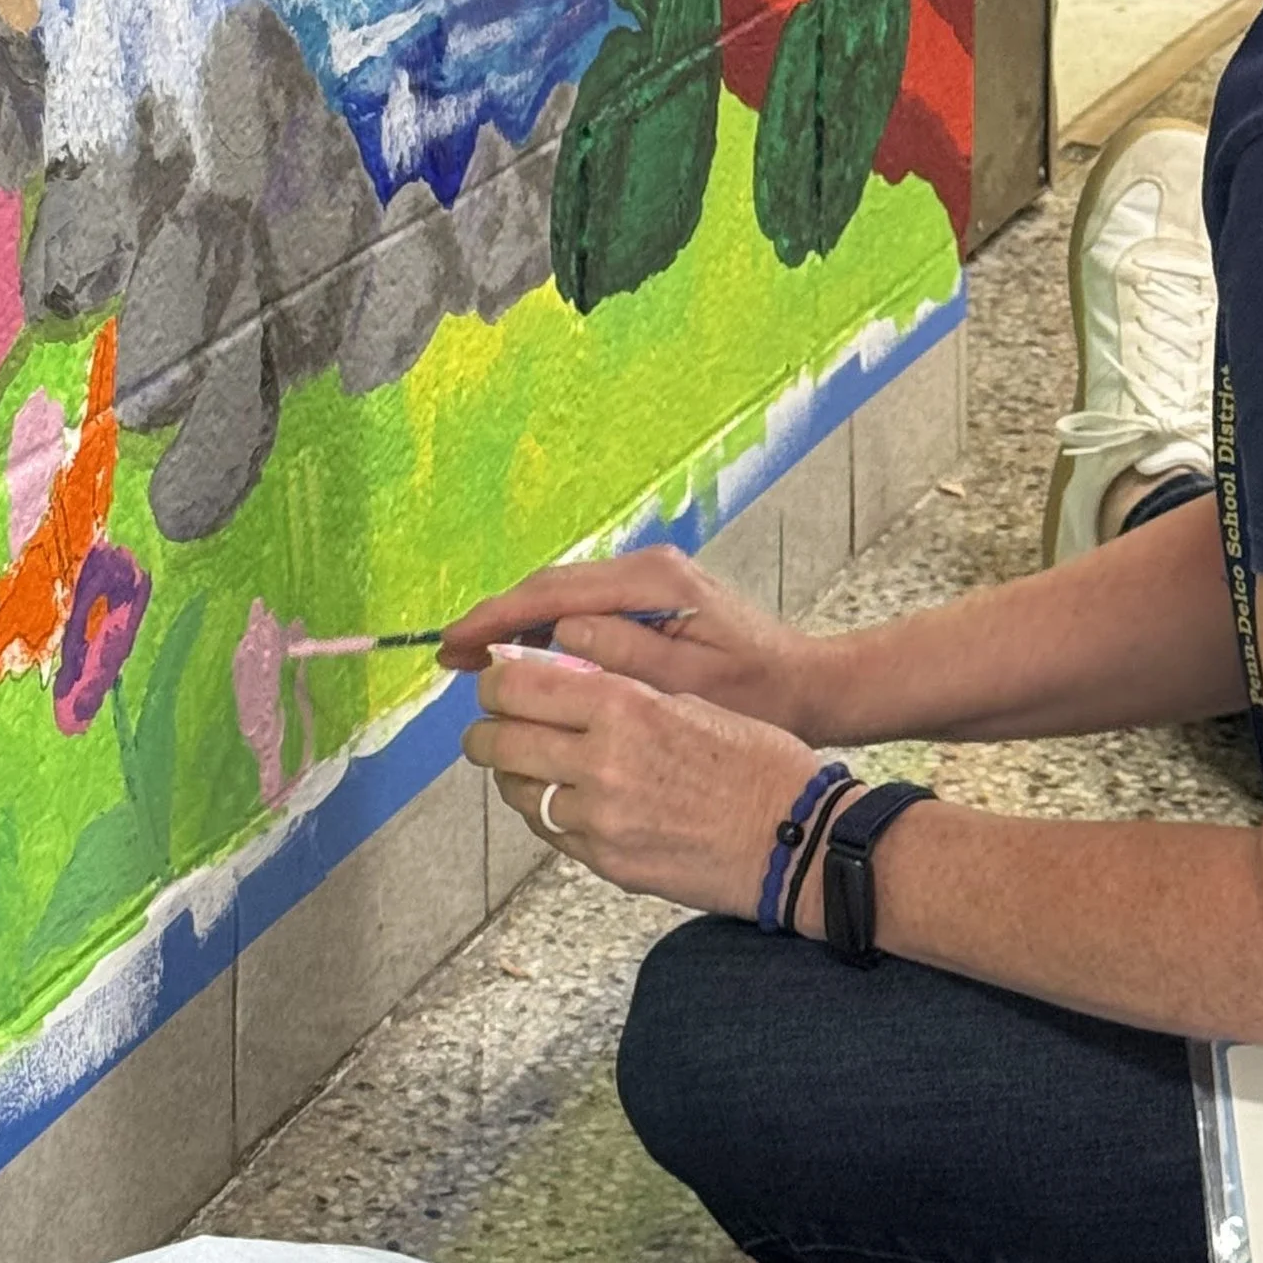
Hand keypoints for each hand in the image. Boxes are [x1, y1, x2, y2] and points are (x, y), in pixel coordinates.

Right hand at [440, 546, 831, 738]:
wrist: (811, 685)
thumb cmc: (759, 694)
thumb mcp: (692, 684)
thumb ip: (625, 655)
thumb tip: (559, 634)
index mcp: (652, 581)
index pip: (555, 592)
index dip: (498, 618)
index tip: (456, 643)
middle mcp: (644, 568)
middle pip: (550, 586)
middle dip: (497, 620)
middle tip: (451, 657)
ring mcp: (646, 580)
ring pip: (562, 596)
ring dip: (518, 627)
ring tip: (474, 661)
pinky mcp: (649, 599)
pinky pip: (583, 608)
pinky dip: (547, 631)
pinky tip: (526, 659)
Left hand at [463, 641, 821, 922]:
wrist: (800, 839)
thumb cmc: (754, 759)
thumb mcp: (685, 698)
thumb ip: (617, 691)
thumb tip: (558, 678)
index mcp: (622, 705)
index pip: (517, 686)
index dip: (493, 681)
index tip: (494, 680)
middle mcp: (602, 761)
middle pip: (498, 740)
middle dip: (485, 732)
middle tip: (490, 727)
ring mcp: (602, 819)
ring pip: (518, 792)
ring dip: (515, 775)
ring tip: (529, 765)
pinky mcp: (609, 863)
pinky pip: (551, 833)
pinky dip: (547, 813)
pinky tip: (566, 801)